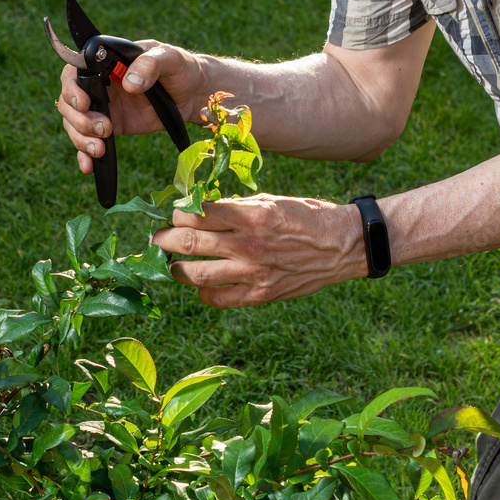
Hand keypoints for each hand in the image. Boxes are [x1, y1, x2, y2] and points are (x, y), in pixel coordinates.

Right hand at [56, 40, 201, 173]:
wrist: (194, 94)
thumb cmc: (180, 67)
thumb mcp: (169, 58)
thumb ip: (150, 64)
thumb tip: (130, 83)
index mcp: (105, 63)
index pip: (74, 73)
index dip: (71, 89)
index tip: (83, 104)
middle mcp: (98, 86)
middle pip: (69, 103)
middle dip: (79, 120)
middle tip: (105, 129)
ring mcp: (104, 108)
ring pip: (75, 125)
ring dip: (81, 139)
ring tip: (99, 149)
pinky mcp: (113, 128)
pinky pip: (90, 141)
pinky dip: (84, 156)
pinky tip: (89, 166)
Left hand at [151, 194, 366, 307]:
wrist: (342, 245)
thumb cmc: (306, 216)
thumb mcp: (270, 200)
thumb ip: (235, 207)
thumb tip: (201, 211)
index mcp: (251, 215)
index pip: (197, 214)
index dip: (178, 214)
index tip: (175, 215)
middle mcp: (248, 244)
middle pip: (189, 243)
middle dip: (165, 240)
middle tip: (157, 240)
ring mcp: (253, 273)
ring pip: (196, 275)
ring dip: (177, 269)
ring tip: (173, 265)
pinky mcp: (260, 295)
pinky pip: (218, 299)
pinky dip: (203, 293)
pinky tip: (202, 286)